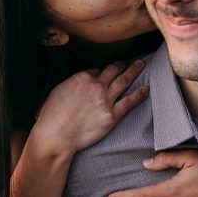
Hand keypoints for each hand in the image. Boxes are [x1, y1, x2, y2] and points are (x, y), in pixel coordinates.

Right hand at [32, 60, 147, 155]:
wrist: (56, 135)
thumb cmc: (52, 115)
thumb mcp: (57, 90)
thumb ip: (72, 83)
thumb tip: (79, 82)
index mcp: (82, 77)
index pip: (96, 70)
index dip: (101, 72)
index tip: (105, 73)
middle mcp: (96, 86)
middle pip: (114, 71)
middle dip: (123, 65)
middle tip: (131, 61)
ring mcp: (106, 100)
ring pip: (124, 81)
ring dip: (134, 71)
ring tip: (141, 65)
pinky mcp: (112, 116)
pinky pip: (130, 101)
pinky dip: (139, 94)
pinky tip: (146, 89)